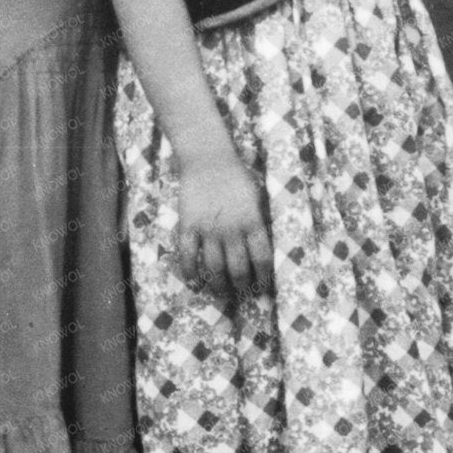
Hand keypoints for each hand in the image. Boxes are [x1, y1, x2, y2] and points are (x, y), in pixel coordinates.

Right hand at [175, 152, 271, 302]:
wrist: (208, 160)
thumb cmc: (237, 177)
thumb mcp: (258, 198)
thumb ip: (260, 222)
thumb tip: (265, 247)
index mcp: (252, 222)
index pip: (262, 259)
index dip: (264, 277)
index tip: (263, 287)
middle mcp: (231, 230)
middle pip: (238, 269)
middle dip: (241, 285)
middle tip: (243, 292)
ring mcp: (207, 229)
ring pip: (214, 267)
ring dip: (218, 284)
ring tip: (222, 292)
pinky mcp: (188, 225)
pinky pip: (187, 255)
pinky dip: (190, 272)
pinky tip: (194, 282)